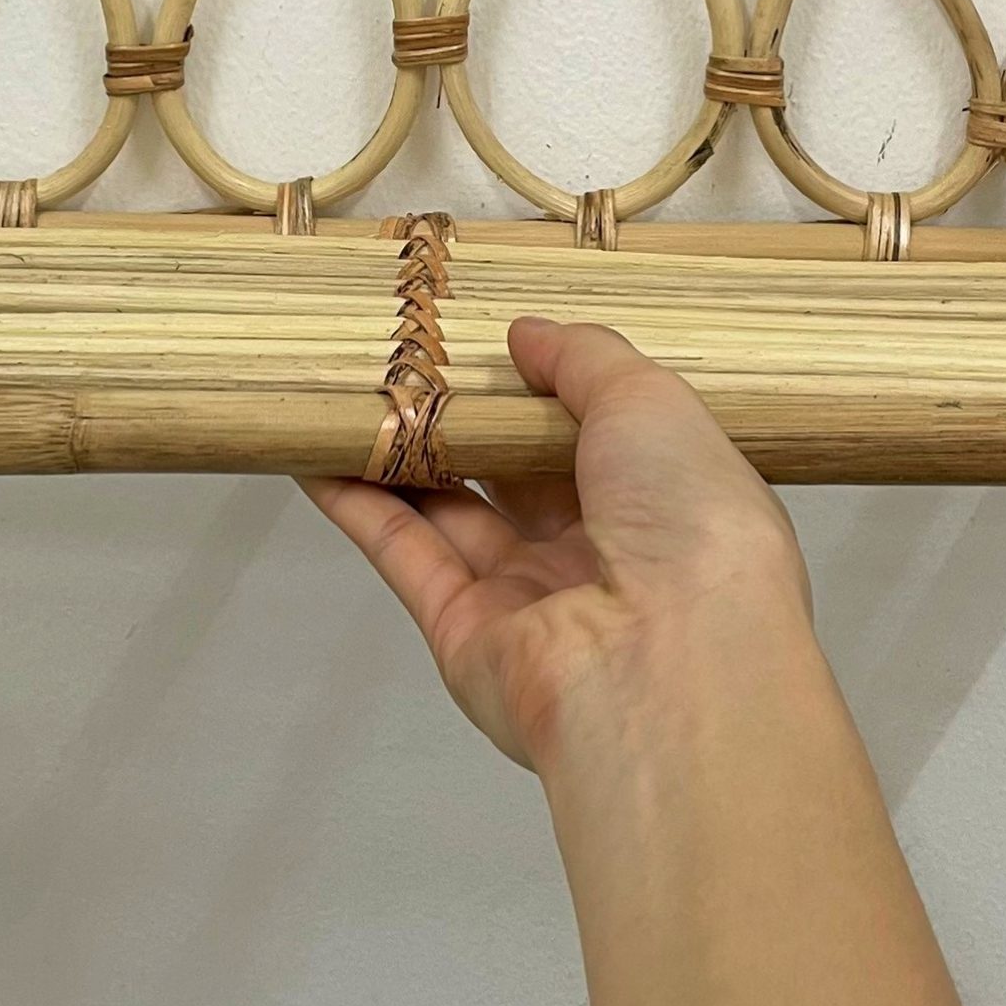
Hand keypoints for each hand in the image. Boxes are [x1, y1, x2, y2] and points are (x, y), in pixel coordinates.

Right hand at [303, 317, 810, 768]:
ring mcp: (529, 599)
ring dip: (400, 451)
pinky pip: (406, 553)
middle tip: (406, 352)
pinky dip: (359, 503)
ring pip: (451, 510)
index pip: (599, 434)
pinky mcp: (464, 634)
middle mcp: (601, 553)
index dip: (545, 386)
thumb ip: (584, 359)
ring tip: (347, 385)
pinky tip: (317, 453)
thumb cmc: (688, 525)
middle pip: (516, 472)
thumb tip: (527, 334)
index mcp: (665, 501)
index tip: (488, 335)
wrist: (666, 670)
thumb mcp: (651, 403)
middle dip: (464, 415)